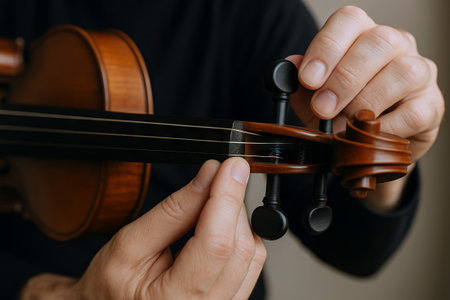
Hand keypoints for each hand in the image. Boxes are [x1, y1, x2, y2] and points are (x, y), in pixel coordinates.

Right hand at [21, 158, 265, 298]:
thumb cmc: (111, 285)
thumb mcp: (129, 244)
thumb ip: (172, 211)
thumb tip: (208, 177)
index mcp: (174, 299)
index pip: (216, 243)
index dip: (228, 198)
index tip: (231, 166)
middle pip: (239, 246)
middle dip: (233, 202)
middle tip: (219, 175)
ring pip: (252, 253)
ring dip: (238, 218)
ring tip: (211, 203)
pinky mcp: (232, 299)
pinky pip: (251, 263)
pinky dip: (241, 234)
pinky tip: (220, 222)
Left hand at [287, 6, 443, 209]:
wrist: (371, 146)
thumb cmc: (342, 113)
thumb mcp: (314, 98)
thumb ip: (300, 85)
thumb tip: (287, 69)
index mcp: (363, 35)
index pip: (349, 20)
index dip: (327, 47)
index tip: (307, 79)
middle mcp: (396, 45)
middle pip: (378, 42)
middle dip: (344, 79)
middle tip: (322, 108)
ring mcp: (419, 73)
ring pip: (402, 72)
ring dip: (366, 102)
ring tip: (345, 125)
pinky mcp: (431, 105)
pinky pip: (414, 113)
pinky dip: (385, 128)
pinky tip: (367, 136)